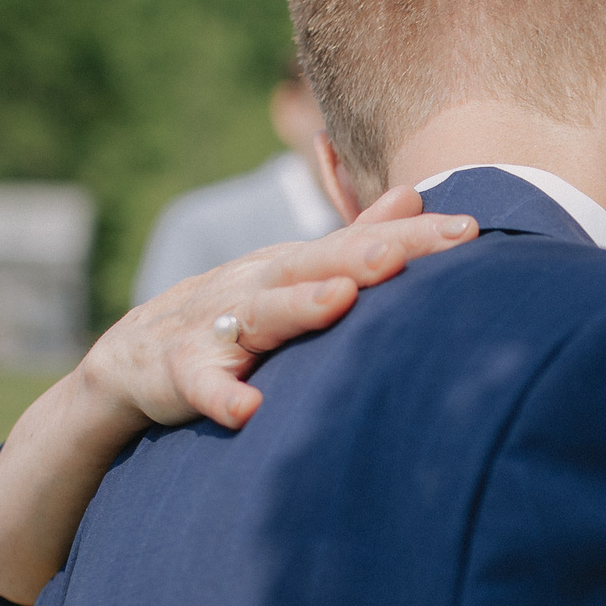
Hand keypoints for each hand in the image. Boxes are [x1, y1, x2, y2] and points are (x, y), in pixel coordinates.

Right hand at [79, 187, 477, 434]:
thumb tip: (416, 196)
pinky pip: (201, 383)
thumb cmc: (236, 314)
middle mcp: (259, 285)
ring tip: (338, 302)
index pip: (360, 243)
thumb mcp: (295, 273)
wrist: (134, 356)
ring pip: (262, 314)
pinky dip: (221, 394)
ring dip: (299, 307)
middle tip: (406, 249)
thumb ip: (356, 238)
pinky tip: (248, 409)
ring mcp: (217, 325)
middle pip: (315, 265)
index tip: (471, 231)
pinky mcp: (180, 371)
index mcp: (294, 265)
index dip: (412, 237)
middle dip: (361, 255)